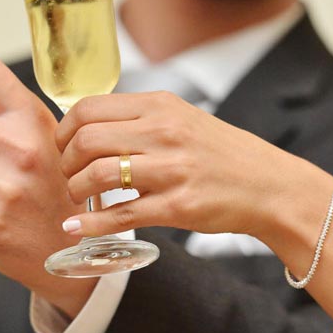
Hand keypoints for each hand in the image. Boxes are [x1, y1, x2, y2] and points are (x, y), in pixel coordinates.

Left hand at [56, 91, 302, 238]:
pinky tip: (76, 226)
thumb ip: (139, 120)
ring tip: (77, 198)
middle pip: (86, 140)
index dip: (64, 131)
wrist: (270, 186)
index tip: (63, 148)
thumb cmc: (222, 155)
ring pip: (97, 175)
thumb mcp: (182, 120)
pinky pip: (120, 214)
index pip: (89, 108)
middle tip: (67, 176)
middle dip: (65, 162)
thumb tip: (87, 129)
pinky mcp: (178, 205)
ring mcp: (171, 169)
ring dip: (75, 191)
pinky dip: (89, 222)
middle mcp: (163, 132)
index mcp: (160, 106)